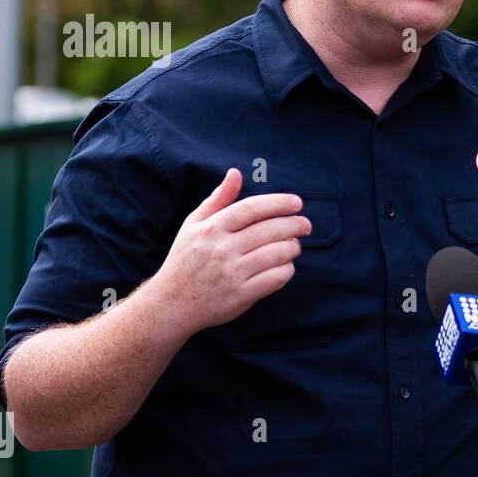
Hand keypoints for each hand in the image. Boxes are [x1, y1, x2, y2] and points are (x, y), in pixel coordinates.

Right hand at [152, 168, 311, 334]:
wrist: (171, 304)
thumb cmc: (185, 259)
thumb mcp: (194, 225)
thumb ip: (218, 199)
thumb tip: (236, 173)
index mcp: (211, 229)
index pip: (252, 208)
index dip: (279, 203)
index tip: (297, 203)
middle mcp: (222, 249)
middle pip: (270, 230)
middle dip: (295, 224)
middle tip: (306, 225)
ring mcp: (232, 273)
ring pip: (277, 253)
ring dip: (293, 247)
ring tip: (295, 245)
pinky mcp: (241, 295)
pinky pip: (276, 278)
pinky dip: (287, 270)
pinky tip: (286, 265)